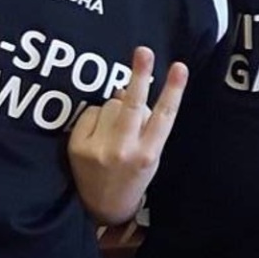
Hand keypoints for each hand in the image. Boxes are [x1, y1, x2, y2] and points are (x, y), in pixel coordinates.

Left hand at [67, 47, 188, 223]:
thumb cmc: (131, 174)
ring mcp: (99, 149)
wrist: (103, 206)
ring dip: (115, 108)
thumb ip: (146, 125)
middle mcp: (124, 151)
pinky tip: (98, 134)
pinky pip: (91, 112)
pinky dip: (95, 117)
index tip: (180, 68)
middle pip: (133, 105)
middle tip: (143, 51)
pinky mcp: (78, 146)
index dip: (174, 89)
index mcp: (148, 154)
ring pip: (112, 104)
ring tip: (114, 131)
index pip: (164, 115)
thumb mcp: (149, 154)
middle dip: (139, 76)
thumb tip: (127, 90)